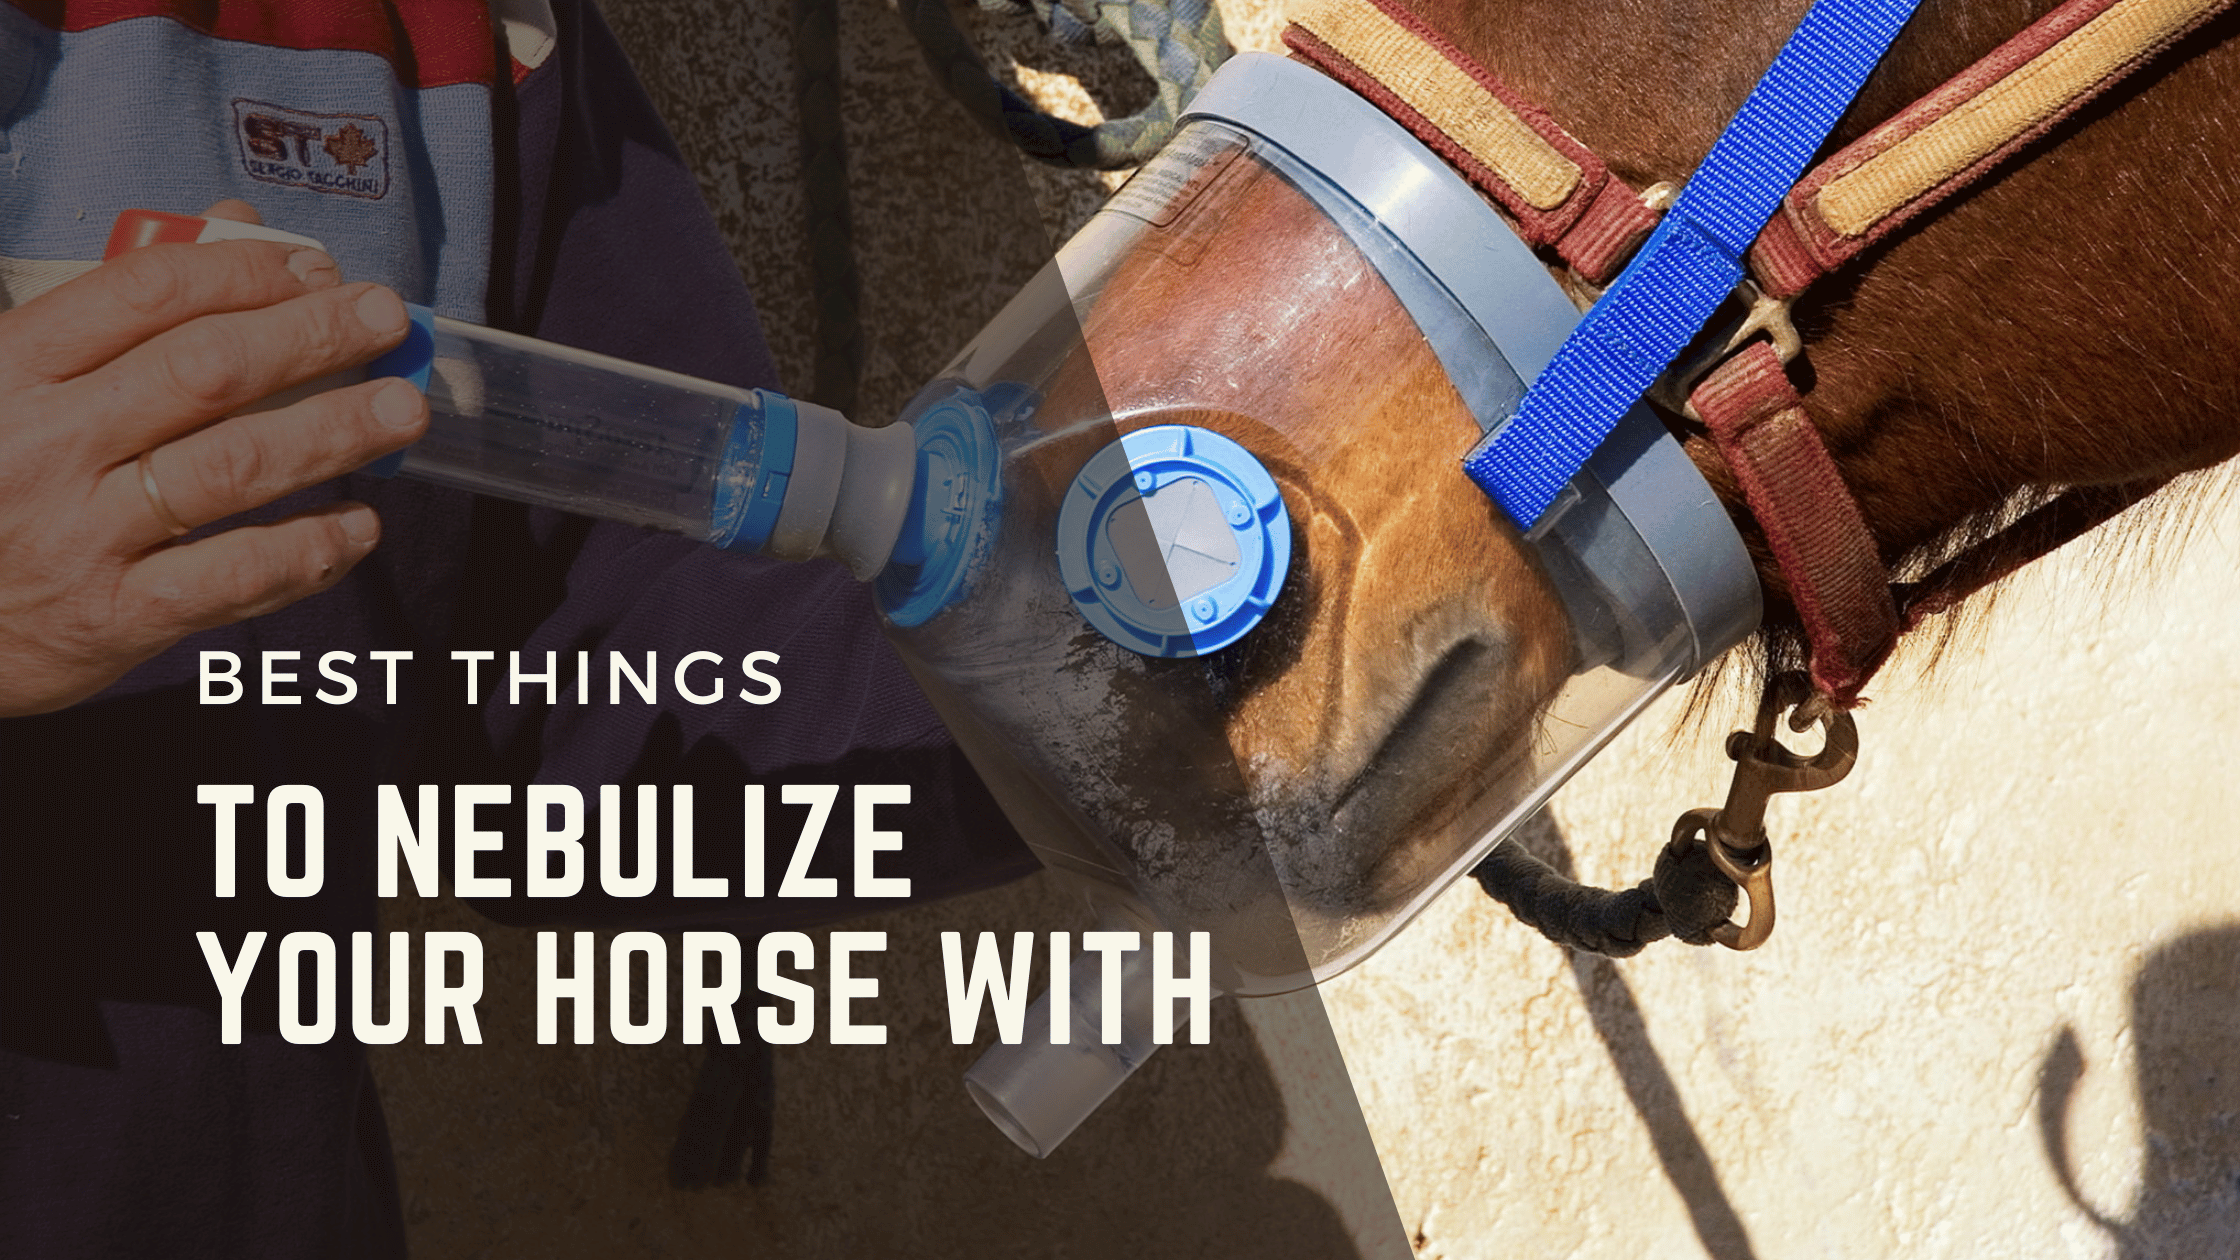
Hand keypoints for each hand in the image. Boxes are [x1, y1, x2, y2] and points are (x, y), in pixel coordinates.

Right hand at [0, 201, 429, 715]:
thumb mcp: (12, 380)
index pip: (147, 293)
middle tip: (386, 322)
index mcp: (12, 368)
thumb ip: (118, 306)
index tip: (318, 270)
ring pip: (234, 467)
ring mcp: (81, 535)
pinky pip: (236, 575)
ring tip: (402, 411)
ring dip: (334, 433)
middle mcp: (46, 446)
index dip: (248, 273)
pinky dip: (311, 549)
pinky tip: (359, 525)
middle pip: (207, 372)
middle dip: (313, 338)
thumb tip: (234, 224)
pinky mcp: (115, 618)